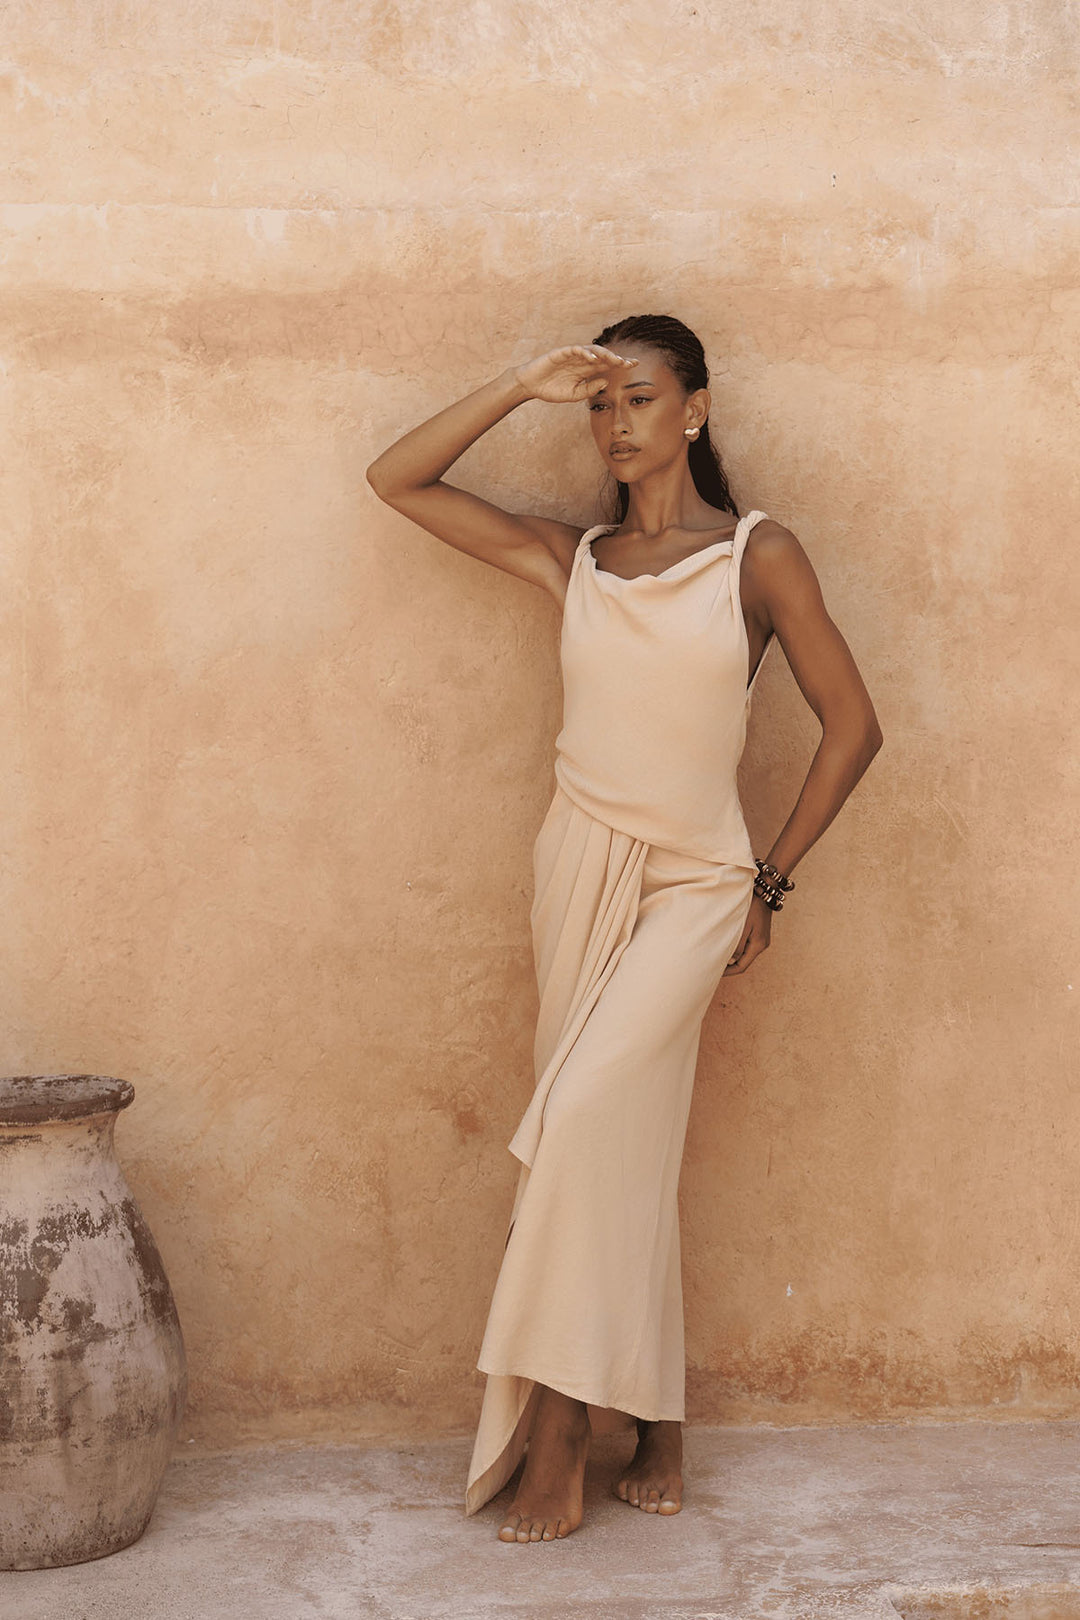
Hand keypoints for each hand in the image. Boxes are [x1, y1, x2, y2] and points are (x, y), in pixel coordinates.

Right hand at [513, 344, 637, 404]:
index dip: (621, 363)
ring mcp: (572, 355)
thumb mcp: (574, 394)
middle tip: (629, 363)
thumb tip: (605, 383)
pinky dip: (584, 352)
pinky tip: (592, 358)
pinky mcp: (561, 352)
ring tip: (615, 360)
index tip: (635, 364)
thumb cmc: (551, 389)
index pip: (607, 364)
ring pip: (592, 350)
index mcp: (587, 370)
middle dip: (617, 359)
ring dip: (605, 354)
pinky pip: (575, 350)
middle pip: (604, 356)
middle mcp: (582, 360)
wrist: (530, 385)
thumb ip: (589, 389)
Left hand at [722, 894, 772, 975]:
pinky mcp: (759, 934)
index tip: (715, 972)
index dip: (728, 972)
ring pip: (744, 955)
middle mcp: (761, 945)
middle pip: (743, 962)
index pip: (742, 966)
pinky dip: (736, 949)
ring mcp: (761, 940)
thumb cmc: (752, 906)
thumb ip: (736, 944)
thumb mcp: (742, 925)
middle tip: (713, 966)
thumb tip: (730, 959)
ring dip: (732, 957)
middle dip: (729, 966)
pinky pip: (746, 946)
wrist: (764, 892)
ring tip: (717, 956)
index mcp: (758, 945)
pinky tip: (726, 946)